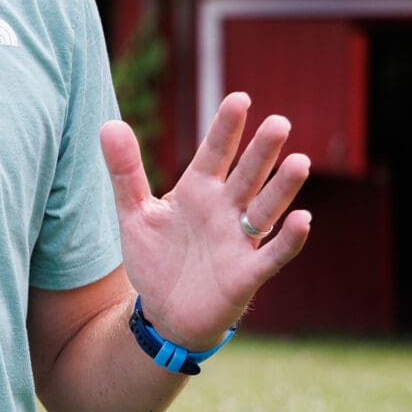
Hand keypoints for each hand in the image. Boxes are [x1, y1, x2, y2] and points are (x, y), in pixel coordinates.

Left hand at [99, 92, 310, 350]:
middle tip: (279, 121)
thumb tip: (108, 124)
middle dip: (262, 150)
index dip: (227, 127)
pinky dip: (289, 239)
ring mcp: (238, 241)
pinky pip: (273, 254)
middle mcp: (224, 209)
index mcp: (197, 190)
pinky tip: (303, 219)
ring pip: (266, 208)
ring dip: (282, 188)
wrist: (164, 313)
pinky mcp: (247, 274)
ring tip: (300, 161)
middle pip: (246, 174)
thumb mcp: (134, 213)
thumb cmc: (155, 258)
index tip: (240, 98)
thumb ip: (125, 171)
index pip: (214, 152)